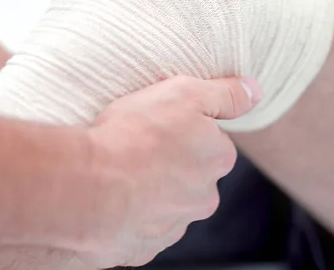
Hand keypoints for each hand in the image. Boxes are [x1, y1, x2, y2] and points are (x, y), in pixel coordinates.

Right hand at [0, 76, 259, 269]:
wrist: (79, 189)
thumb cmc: (127, 136)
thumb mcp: (180, 95)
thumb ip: (222, 90)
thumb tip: (254, 86)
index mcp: (206, 166)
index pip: (212, 149)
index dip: (189, 133)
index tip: (164, 126)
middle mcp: (190, 202)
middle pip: (185, 178)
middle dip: (165, 160)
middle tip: (132, 140)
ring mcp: (158, 227)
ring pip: (154, 201)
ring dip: (136, 183)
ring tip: (108, 162)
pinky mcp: (124, 246)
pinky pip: (124, 222)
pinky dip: (112, 206)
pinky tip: (93, 189)